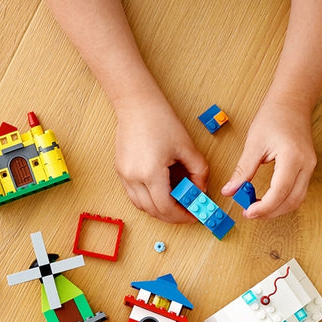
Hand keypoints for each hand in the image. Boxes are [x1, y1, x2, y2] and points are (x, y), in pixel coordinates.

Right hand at [114, 93, 209, 223]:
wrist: (137, 105)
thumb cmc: (160, 121)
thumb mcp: (187, 147)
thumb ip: (199, 171)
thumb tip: (201, 190)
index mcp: (151, 173)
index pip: (166, 208)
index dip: (181, 216)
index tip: (193, 216)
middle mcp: (134, 178)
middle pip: (153, 211)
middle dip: (172, 216)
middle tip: (187, 212)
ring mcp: (124, 175)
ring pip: (141, 206)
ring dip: (159, 210)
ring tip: (175, 204)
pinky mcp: (120, 171)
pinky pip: (134, 195)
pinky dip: (148, 200)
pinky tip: (161, 193)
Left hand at [222, 97, 315, 219]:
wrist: (291, 103)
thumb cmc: (274, 116)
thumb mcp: (254, 143)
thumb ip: (243, 170)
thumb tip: (230, 190)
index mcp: (293, 157)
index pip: (281, 191)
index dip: (265, 207)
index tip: (248, 212)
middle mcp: (306, 165)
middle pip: (292, 201)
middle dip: (271, 212)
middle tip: (250, 213)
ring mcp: (310, 167)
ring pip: (298, 199)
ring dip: (278, 209)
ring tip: (257, 208)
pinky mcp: (308, 168)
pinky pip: (298, 191)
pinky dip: (284, 200)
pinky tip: (268, 199)